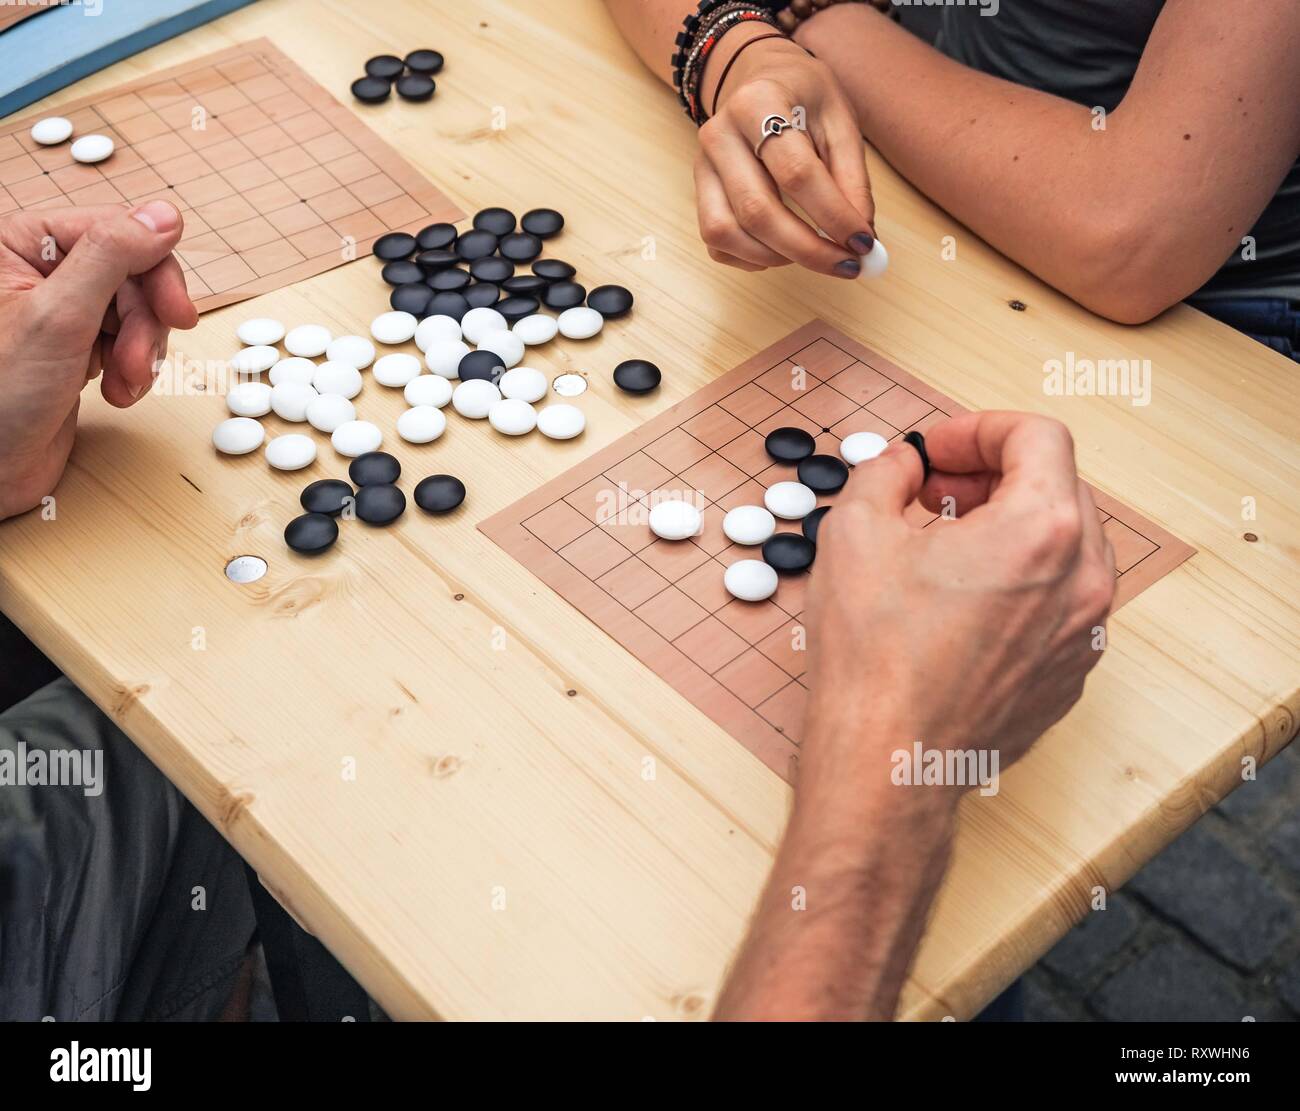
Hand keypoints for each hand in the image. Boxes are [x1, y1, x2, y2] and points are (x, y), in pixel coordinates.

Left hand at [0, 202, 196, 520]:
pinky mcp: (77, 346)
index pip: (116, 232)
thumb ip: (112, 258)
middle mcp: (39, 269)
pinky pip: (130, 340)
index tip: (177, 313)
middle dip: (144, 325)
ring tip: (124, 386)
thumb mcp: (59, 318)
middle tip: (139, 364)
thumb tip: (163, 216)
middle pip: (133, 274)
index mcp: (20, 243)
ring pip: (138, 310)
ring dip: (142, 353)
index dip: (154, 272)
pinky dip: (134, 370)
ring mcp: (61, 310)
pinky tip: (116, 392)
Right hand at [695, 29, 874, 277]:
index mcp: (758, 103)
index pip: (796, 173)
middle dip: (807, 249)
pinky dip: (752, 258)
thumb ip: (852, 179)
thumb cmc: (803, 98)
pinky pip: (718, 244)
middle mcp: (719, 135)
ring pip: (727, 233)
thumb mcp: (840, 120)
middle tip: (846, 266)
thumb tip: (861, 237)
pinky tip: (782, 248)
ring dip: (777, 257)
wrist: (758, 78)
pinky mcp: (697, 193)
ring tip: (814, 253)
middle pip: (757, 210)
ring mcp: (701, 167)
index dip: (832, 215)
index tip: (863, 243)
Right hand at [800, 412, 1116, 814]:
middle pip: (1057, 487)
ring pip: (1063, 547)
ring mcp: (1083, 633)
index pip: (1038, 436)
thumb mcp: (855, 531)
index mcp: (1043, 529)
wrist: (888, 762)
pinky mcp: (1068, 675)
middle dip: (992, 475)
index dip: (979, 428)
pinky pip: (1057, 602)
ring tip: (942, 546)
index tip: (938, 449)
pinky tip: (958, 601)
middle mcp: (1082, 580)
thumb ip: (885, 471)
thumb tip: (902, 464)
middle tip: (930, 490)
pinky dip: (1017, 582)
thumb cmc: (874, 658)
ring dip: (1007, 527)